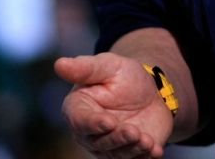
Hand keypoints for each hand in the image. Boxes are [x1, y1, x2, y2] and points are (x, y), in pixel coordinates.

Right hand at [55, 52, 174, 158]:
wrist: (150, 90)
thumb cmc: (122, 76)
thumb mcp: (107, 66)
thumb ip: (84, 68)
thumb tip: (59, 64)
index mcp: (78, 109)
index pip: (80, 121)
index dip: (93, 123)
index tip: (108, 122)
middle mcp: (90, 132)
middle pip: (99, 142)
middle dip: (117, 139)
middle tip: (133, 132)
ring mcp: (109, 146)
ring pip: (117, 154)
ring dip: (132, 150)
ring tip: (147, 141)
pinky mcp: (129, 153)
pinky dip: (145, 156)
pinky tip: (155, 151)